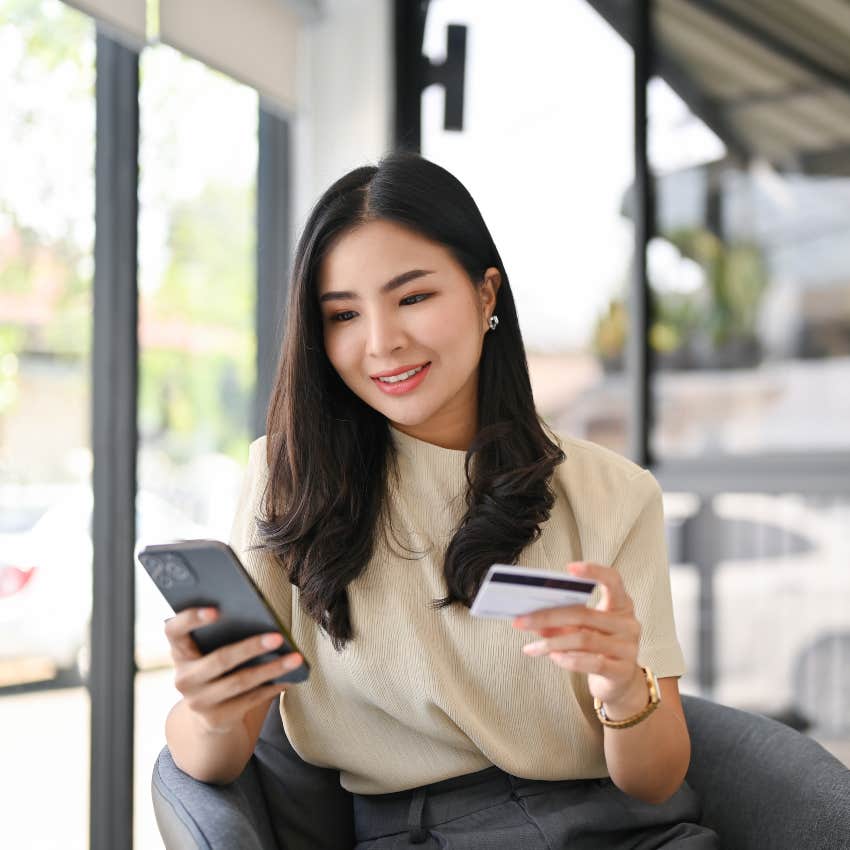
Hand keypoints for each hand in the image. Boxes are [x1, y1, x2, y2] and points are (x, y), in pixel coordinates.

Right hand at [164, 607, 302, 733]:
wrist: (208, 712)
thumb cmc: (216, 664)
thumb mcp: (210, 649)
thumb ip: (223, 633)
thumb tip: (261, 617)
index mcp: (179, 651)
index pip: (174, 630)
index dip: (191, 618)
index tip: (216, 609)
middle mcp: (183, 678)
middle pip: (219, 659)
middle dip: (250, 647)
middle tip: (278, 637)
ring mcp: (197, 702)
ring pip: (240, 682)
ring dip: (271, 669)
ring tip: (295, 658)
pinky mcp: (216, 719)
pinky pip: (250, 700)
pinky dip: (272, 687)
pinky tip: (290, 678)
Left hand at [512, 562, 644, 708]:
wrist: (621, 682)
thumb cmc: (600, 648)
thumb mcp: (583, 630)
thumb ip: (562, 621)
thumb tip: (532, 617)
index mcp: (621, 605)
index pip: (613, 580)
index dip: (593, 571)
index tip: (569, 568)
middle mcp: (628, 624)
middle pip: (584, 614)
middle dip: (548, 617)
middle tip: (522, 621)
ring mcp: (628, 648)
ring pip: (584, 639)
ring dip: (552, 643)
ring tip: (532, 647)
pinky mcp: (622, 671)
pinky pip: (592, 662)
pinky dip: (568, 659)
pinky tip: (553, 657)